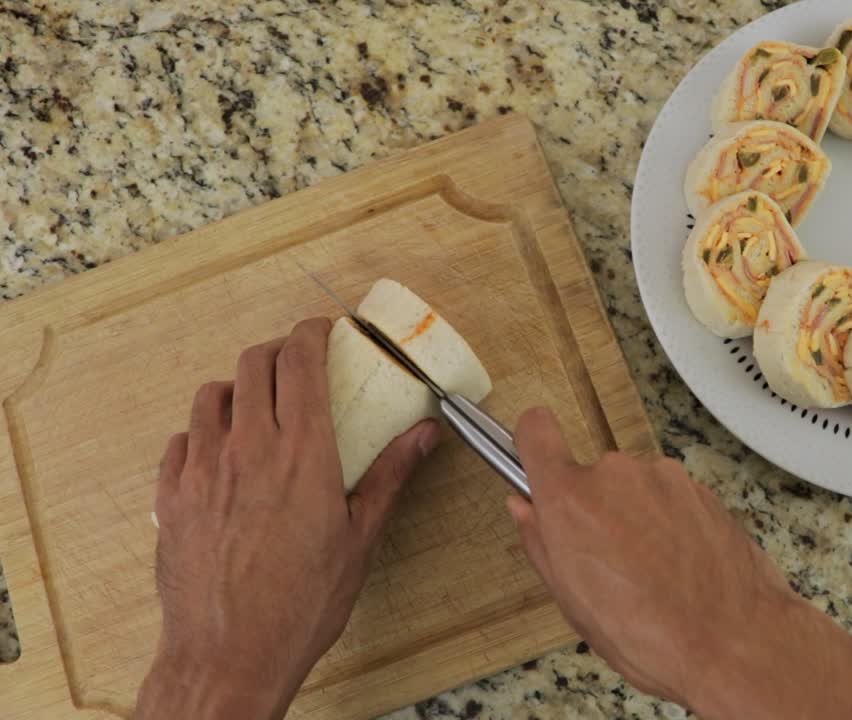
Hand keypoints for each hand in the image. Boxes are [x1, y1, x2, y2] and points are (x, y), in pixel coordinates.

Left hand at [136, 318, 440, 719]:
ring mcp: (203, 469)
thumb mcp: (360, 538)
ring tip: (255, 403)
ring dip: (237, 387)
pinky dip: (202, 432)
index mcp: (302, 453)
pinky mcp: (172, 495)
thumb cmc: (299, 604)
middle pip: (254, 363)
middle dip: (277, 350)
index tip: (323, 330)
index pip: (302, 362)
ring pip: (212, 394)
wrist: (229, 652)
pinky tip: (218, 453)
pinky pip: (181, 440)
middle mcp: (248, 448)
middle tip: (295, 360)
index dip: (312, 333)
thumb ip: (390, 475)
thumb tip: (424, 435)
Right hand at [506, 408, 792, 706]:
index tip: (535, 455)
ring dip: (637, 519)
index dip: (532, 443)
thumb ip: (541, 543)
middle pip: (591, 477)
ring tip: (652, 575)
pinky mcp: (701, 488)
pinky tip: (680, 569)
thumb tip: (525, 510)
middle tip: (607, 563)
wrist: (733, 642)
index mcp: (571, 500)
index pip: (536, 432)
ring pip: (635, 490)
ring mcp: (664, 477)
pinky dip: (671, 526)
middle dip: (595, 511)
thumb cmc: (652, 636)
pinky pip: (671, 500)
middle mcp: (616, 475)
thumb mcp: (572, 602)